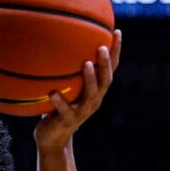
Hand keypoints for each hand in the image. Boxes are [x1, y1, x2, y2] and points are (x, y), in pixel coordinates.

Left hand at [34, 32, 120, 152]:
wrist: (53, 138)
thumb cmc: (58, 106)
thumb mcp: (66, 87)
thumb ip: (67, 69)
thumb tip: (58, 39)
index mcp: (96, 90)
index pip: (110, 69)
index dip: (115, 51)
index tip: (117, 32)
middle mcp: (93, 100)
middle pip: (105, 80)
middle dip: (105, 64)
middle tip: (102, 47)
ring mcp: (82, 111)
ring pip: (90, 95)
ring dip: (90, 79)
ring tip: (87, 64)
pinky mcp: (67, 121)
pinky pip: (65, 110)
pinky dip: (59, 101)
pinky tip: (52, 93)